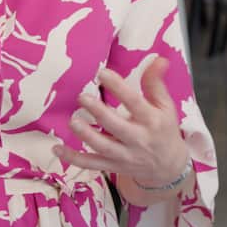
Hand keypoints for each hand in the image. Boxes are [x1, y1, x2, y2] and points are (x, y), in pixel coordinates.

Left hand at [53, 58, 189, 187]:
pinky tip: (57, 149)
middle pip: (116, 126)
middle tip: (82, 97)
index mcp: (151, 120)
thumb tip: (158, 59)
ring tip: (72, 122)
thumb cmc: (163, 129)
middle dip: (99, 112)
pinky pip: (92, 164)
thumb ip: (156, 83)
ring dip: (86, 135)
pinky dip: (74, 159)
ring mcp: (124, 155)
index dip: (119, 88)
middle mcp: (138, 139)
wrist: (169, 166)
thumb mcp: (165, 106)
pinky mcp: (113, 166)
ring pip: (103, 147)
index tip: (102, 73)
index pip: (134, 103)